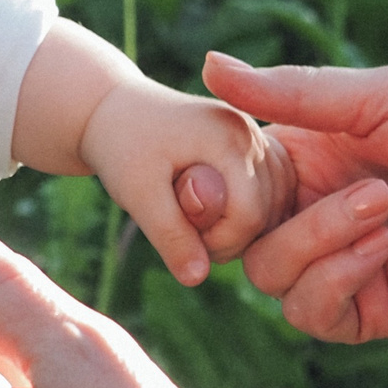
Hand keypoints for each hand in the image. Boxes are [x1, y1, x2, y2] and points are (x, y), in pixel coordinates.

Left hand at [80, 78, 293, 285]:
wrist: (114, 109)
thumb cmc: (121, 147)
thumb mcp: (137, 192)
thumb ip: (170, 235)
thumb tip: (197, 278)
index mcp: (231, 137)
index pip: (250, 215)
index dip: (218, 242)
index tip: (179, 236)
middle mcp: (254, 133)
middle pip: (266, 214)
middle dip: (226, 236)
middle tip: (179, 224)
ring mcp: (258, 138)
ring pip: (274, 208)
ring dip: (238, 228)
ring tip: (192, 215)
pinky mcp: (255, 146)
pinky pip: (271, 195)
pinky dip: (248, 213)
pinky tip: (213, 212)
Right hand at [211, 53, 387, 342]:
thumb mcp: (381, 97)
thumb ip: (294, 90)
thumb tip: (208, 63)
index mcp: (313, 157)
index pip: (233, 177)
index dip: (226, 176)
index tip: (245, 163)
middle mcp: (318, 212)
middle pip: (240, 231)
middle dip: (270, 213)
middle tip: (334, 186)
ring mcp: (342, 265)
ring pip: (268, 275)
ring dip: (314, 241)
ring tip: (381, 209)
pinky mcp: (371, 311)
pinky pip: (311, 312)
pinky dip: (333, 278)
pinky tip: (382, 248)